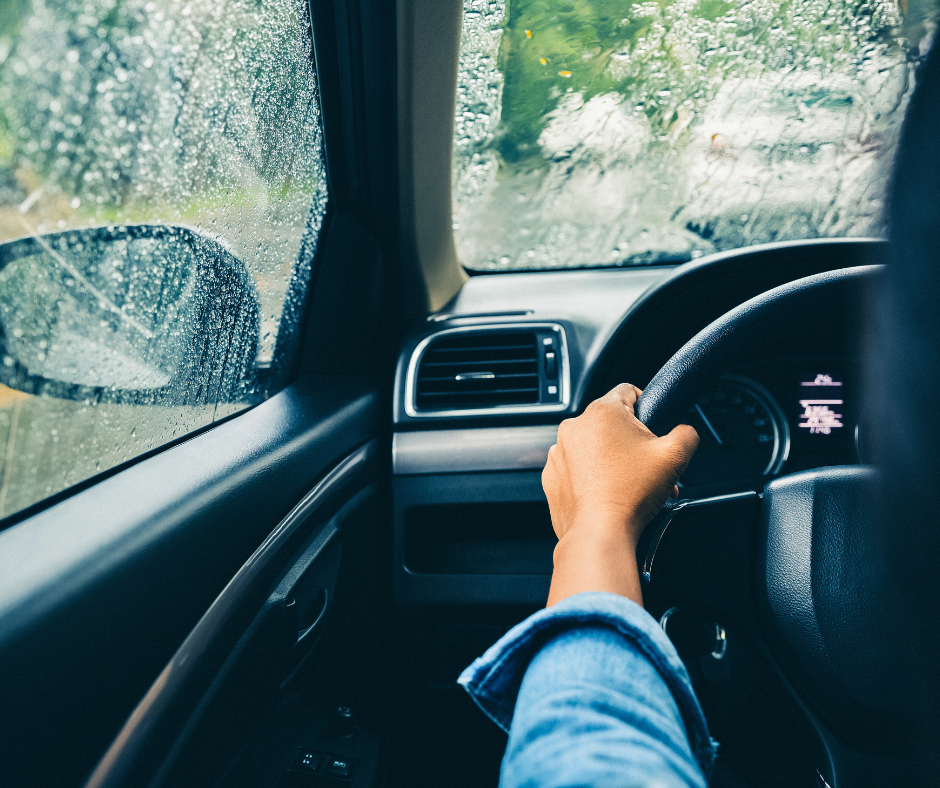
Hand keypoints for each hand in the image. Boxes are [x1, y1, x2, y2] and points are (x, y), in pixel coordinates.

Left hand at [543, 383, 698, 605]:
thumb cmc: (631, 494)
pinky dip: (590, 477)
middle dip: (632, 443)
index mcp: (602, 412)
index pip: (628, 391)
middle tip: (647, 466)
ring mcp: (558, 452)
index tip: (652, 427)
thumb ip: (687, 433)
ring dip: (611, 460)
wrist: (600, 532)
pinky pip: (575, 468)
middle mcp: (574, 427)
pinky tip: (608, 493)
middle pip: (611, 424)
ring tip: (629, 484)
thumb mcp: (675, 456)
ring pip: (592, 447)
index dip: (646, 406)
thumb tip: (685, 431)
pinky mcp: (551, 476)